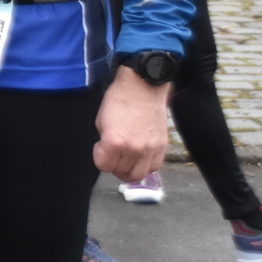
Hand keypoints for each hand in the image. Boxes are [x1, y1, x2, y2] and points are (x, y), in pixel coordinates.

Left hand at [93, 66, 170, 182]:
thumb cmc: (119, 99)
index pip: (103, 166)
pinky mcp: (162, 146)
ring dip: (129, 170)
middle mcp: (134, 149)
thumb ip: (104, 141)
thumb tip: (108, 153)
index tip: (100, 146)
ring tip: (125, 159)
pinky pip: (154, 167)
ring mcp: (150, 149)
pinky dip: (145, 166)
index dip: (99, 157)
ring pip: (139, 175)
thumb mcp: (101, 120)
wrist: (142, 87)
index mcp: (115, 142)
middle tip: (112, 155)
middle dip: (113, 166)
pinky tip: (139, 157)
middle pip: (122, 173)